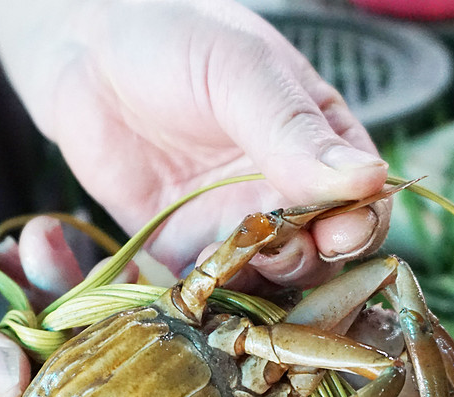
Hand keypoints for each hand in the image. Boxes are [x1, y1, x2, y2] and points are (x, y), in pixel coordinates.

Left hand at [0, 0, 391, 288]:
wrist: (85, 54)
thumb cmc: (174, 40)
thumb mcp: (241, 71)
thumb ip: (294, 131)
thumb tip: (369, 180)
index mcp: (320, 144)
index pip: (364, 201)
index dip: (360, 224)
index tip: (340, 232)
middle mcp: (285, 193)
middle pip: (324, 255)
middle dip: (312, 263)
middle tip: (282, 253)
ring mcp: (236, 227)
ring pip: (272, 283)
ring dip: (263, 288)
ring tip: (231, 262)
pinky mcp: (185, 252)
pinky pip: (212, 291)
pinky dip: (213, 299)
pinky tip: (198, 279)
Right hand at [0, 220, 92, 396]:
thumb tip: (13, 374)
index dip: (64, 390)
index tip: (76, 323)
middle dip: (75, 326)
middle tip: (78, 257)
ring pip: (62, 360)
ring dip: (64, 295)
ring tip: (44, 238)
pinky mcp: (15, 377)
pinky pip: (45, 334)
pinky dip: (42, 287)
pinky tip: (27, 248)